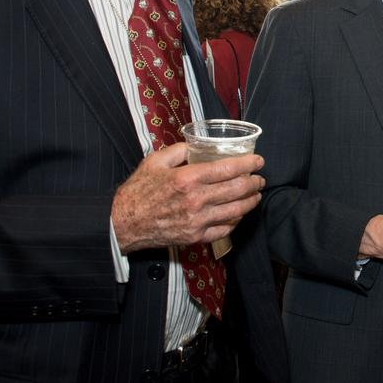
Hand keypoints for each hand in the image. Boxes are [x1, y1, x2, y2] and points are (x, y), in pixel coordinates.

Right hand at [111, 143, 264, 252]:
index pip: (228, 169)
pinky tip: (239, 213)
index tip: (258, 161)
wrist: (122, 223)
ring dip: (251, 201)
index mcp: (188, 178)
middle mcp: (196, 200)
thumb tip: (198, 145)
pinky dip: (236, 220)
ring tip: (256, 194)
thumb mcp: (155, 161)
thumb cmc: (138, 190)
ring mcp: (197, 221)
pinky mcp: (195, 237)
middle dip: (254, 182)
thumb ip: (179, 150)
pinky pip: (224, 229)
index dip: (248, 164)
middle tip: (260, 178)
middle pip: (238, 189)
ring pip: (236, 210)